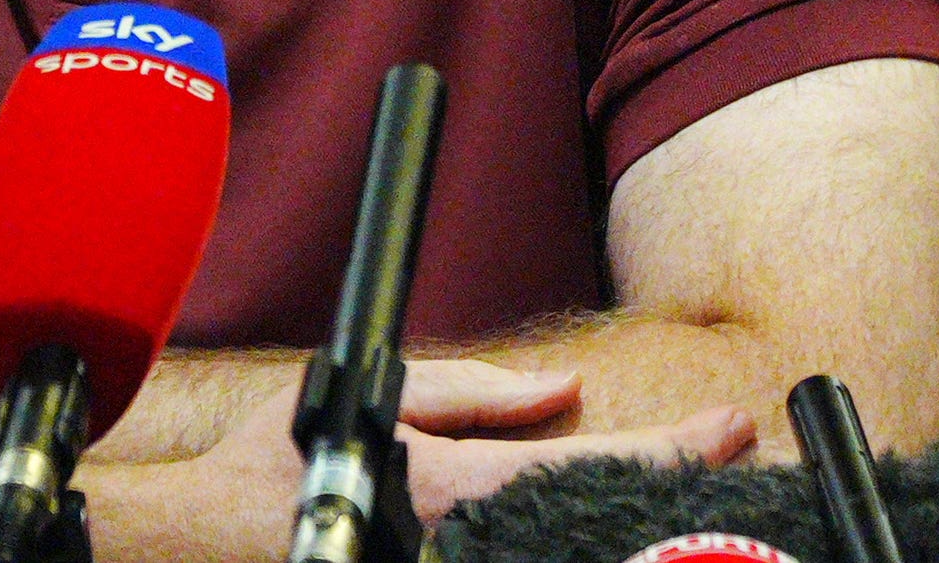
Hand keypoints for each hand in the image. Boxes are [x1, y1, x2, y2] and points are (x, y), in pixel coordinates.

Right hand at [101, 359, 754, 555]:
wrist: (199, 547)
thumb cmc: (276, 466)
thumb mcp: (376, 398)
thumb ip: (475, 395)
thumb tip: (566, 392)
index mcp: (455, 489)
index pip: (589, 466)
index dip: (673, 451)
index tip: (733, 428)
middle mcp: (467, 547)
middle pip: (596, 524)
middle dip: (675, 492)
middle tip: (739, 460)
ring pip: (569, 552)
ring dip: (635, 526)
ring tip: (694, 495)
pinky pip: (521, 561)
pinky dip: (571, 542)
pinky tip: (614, 526)